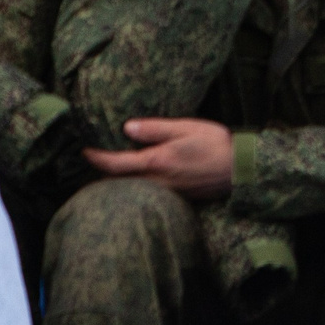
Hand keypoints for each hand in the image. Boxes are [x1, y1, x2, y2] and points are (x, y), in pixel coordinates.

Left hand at [84, 117, 235, 200]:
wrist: (240, 171)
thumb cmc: (216, 144)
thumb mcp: (187, 128)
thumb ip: (156, 128)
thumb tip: (128, 127)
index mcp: (156, 161)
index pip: (115, 163)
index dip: (96, 157)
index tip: (84, 149)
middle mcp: (156, 181)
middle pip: (117, 182)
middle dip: (102, 173)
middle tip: (91, 161)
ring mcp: (164, 192)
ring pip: (130, 189)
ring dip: (117, 181)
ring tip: (108, 170)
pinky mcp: (174, 197)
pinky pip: (145, 193)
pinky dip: (134, 186)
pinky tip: (136, 179)